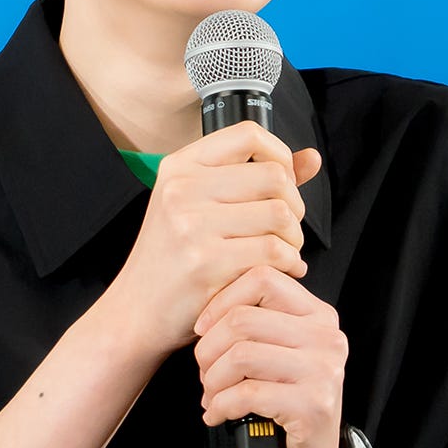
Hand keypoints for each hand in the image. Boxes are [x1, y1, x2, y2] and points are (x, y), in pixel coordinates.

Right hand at [109, 121, 320, 356]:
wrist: (135, 312)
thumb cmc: (173, 261)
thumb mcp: (199, 207)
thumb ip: (255, 179)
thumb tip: (311, 158)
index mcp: (179, 168)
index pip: (249, 135)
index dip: (280, 156)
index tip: (283, 184)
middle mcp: (182, 190)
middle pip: (274, 177)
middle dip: (295, 207)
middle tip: (286, 230)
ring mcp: (191, 226)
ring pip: (280, 215)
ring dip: (294, 239)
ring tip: (283, 253)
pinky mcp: (206, 264)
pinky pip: (274, 252)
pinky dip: (290, 264)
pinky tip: (282, 271)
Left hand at [193, 265, 348, 447]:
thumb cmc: (289, 402)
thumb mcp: (280, 353)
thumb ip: (258, 324)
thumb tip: (206, 311)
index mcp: (318, 315)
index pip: (261, 279)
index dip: (221, 302)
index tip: (203, 329)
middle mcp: (326, 337)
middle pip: (243, 319)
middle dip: (208, 349)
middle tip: (204, 372)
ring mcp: (324, 370)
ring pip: (241, 355)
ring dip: (212, 380)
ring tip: (211, 394)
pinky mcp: (313, 404)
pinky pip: (248, 394)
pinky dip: (220, 406)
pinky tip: (217, 414)